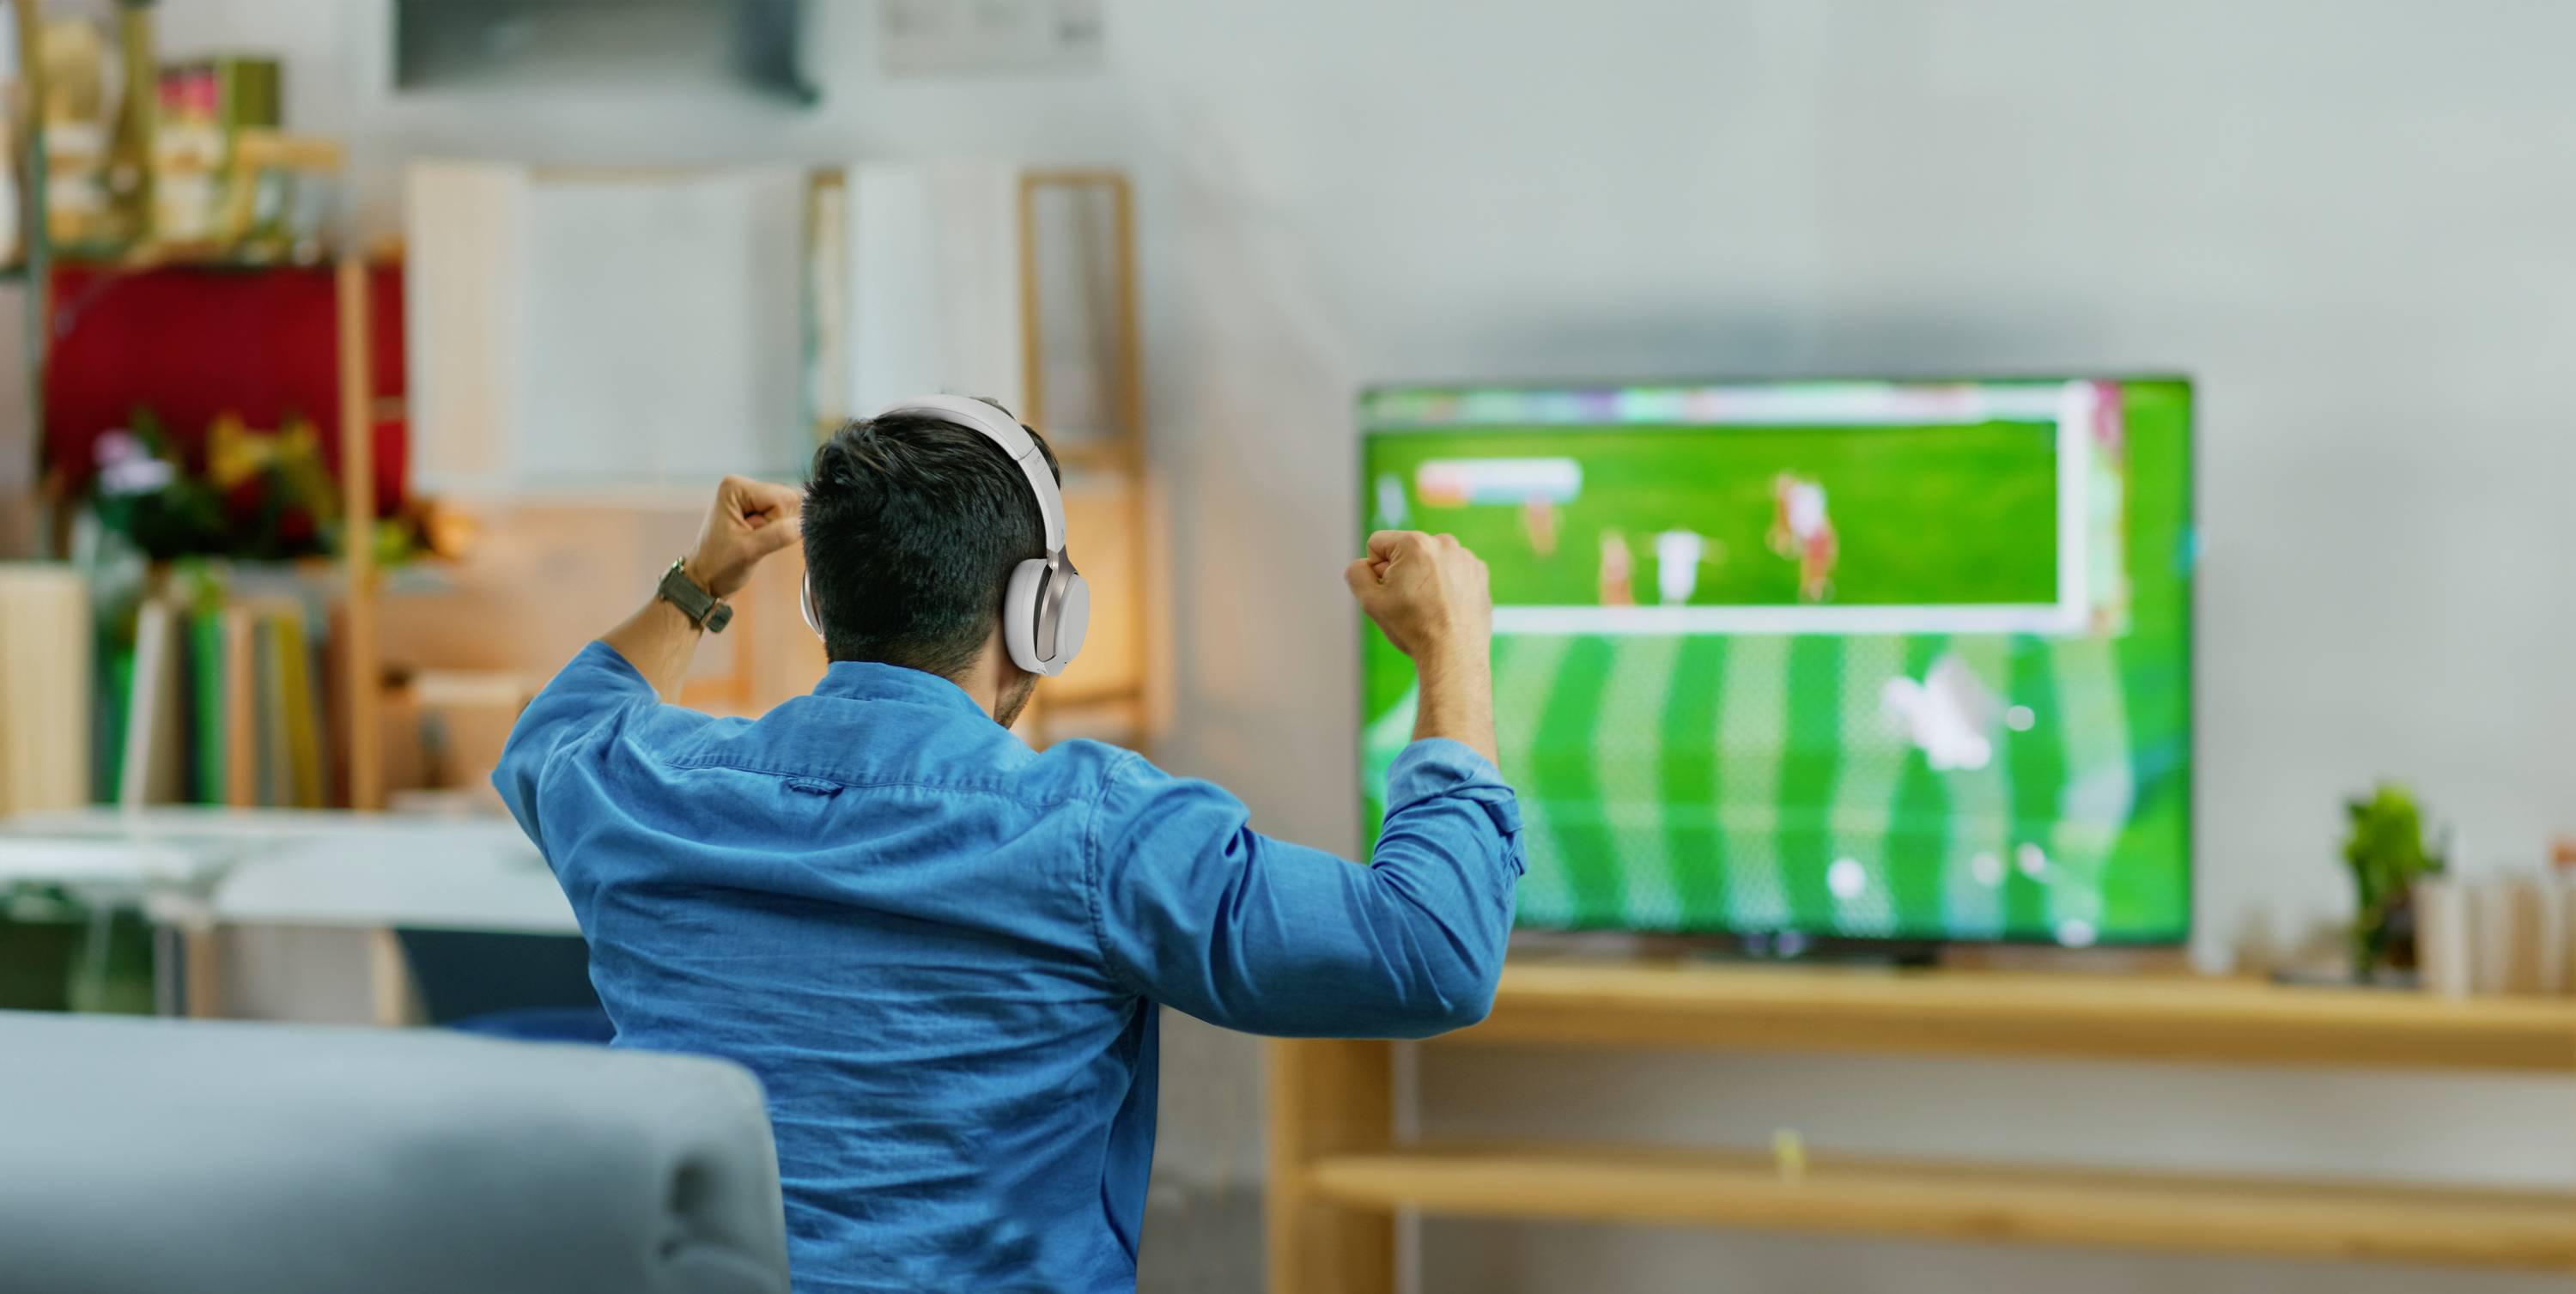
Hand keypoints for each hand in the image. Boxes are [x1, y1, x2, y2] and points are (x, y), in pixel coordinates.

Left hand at [683, 475, 803, 599]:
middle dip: (777, 525)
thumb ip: (779, 534)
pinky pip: (782, 517)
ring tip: (752, 541)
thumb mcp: (749, 551)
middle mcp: (742, 486)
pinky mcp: (755, 509)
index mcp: (736, 487)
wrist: (704, 580)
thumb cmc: (718, 566)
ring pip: (787, 510)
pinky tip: (756, 540)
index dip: (777, 522)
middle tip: (753, 540)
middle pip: (787, 501)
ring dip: (776, 530)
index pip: (783, 497)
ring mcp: (749, 497)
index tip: (753, 536)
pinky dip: (775, 532)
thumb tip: (805, 523)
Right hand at [1345, 530, 1491, 667]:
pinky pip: (1452, 570)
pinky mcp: (1479, 572)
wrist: (1454, 654)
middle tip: (1410, 603)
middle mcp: (1443, 542)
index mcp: (1414, 543)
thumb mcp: (1370, 601)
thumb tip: (1364, 564)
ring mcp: (1465, 556)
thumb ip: (1356, 573)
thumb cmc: (1412, 628)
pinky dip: (1447, 584)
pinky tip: (1447, 607)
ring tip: (1430, 607)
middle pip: (1405, 551)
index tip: (1390, 593)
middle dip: (1402, 572)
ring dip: (1424, 578)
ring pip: (1429, 561)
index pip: (1377, 545)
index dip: (1375, 571)